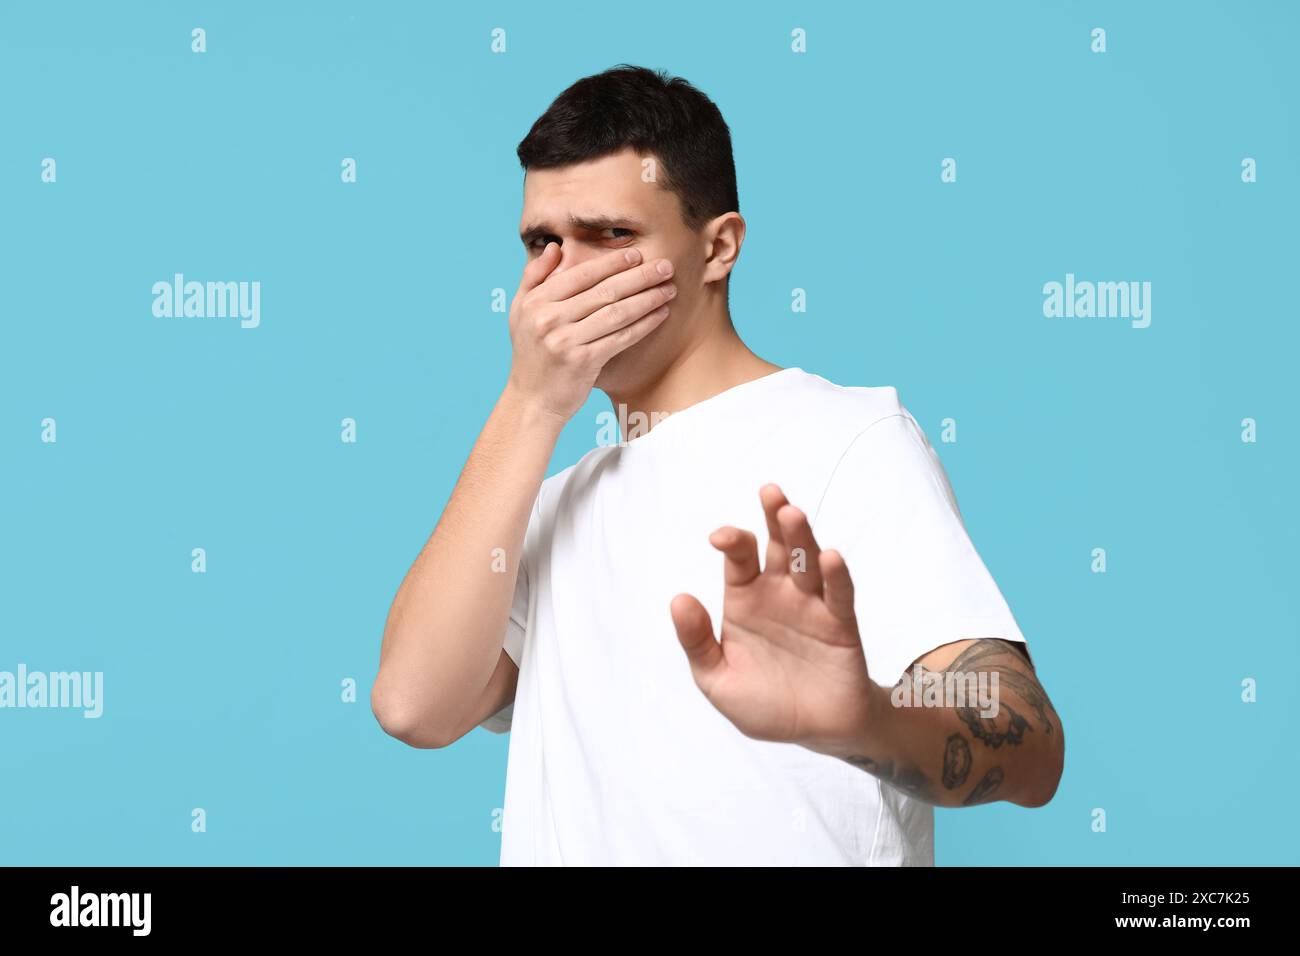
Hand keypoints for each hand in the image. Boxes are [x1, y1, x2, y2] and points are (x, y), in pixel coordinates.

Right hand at [506, 242, 676, 423]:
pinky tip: (660, 314)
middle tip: (665, 266)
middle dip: (639, 276)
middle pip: (603, 291)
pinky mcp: (583, 362)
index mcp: (536, 301)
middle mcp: (548, 318)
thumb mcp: (520, 312)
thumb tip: (556, 247)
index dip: (612, 263)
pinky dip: (644, 324)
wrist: (532, 401)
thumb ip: (534, 277)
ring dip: (647, 299)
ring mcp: (565, 340)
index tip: (636, 255)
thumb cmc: (531, 354)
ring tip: (668, 289)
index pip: (581, 274)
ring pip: (616, 313)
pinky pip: (621, 337)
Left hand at [669, 484, 880, 753]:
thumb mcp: (717, 680)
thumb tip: (678, 599)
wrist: (812, 732)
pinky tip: (830, 558)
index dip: (732, 541)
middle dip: (773, 518)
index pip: (739, 558)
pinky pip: (838, 595)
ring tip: (791, 514)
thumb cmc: (763, 702)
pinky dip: (836, 576)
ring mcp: (811, 605)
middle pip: (776, 546)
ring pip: (807, 561)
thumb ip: (696, 643)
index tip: (720, 538)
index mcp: (745, 599)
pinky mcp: (840, 624)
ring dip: (801, 537)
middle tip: (770, 493)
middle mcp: (779, 593)